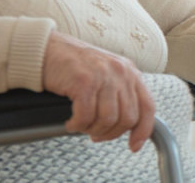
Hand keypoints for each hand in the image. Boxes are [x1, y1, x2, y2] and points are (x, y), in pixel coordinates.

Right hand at [40, 31, 157, 151]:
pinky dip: (77, 125)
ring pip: (108, 120)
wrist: (46, 49)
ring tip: (81, 126)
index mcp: (130, 72)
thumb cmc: (73, 65)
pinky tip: (71, 123)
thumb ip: (120, 93)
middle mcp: (120, 72)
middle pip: (128, 118)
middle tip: (95, 135)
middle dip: (111, 133)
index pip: (148, 107)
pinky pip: (86, 117)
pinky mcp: (84, 81)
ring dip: (92, 130)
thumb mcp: (107, 74)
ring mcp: (103, 76)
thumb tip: (127, 125)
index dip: (143, 130)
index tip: (134, 146)